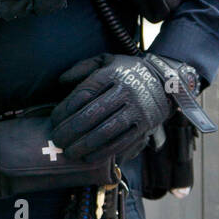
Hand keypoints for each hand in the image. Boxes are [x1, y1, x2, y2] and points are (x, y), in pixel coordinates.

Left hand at [49, 54, 173, 162]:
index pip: (84, 93)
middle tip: (56, 140)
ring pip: (105, 131)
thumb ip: (82, 68)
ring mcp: (136, 110)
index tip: (54, 119)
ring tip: (69, 152)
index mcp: (113, 74)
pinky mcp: (144, 126)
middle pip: (92, 114)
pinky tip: (88, 157)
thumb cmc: (127, 72)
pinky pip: (121, 142)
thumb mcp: (106, 61)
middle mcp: (125, 91)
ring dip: (84, 144)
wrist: (165, 81)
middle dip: (70, 130)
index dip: (65, 109)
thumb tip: (61, 82)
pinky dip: (103, 152)